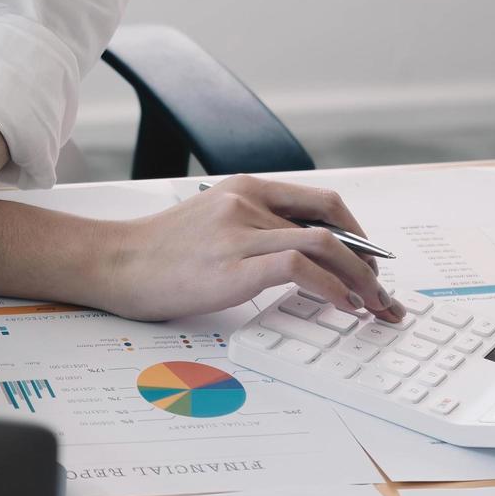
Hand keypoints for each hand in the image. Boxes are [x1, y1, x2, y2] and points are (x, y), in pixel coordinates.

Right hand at [98, 175, 404, 322]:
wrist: (111, 263)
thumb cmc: (154, 254)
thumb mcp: (209, 226)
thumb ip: (250, 231)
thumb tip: (297, 261)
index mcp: (244, 189)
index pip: (321, 201)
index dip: (356, 233)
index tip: (370, 263)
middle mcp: (247, 204)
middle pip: (332, 222)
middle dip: (369, 260)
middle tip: (383, 291)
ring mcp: (241, 232)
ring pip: (324, 243)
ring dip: (360, 278)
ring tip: (372, 305)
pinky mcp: (234, 265)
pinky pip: (300, 268)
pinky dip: (331, 287)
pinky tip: (342, 305)